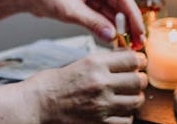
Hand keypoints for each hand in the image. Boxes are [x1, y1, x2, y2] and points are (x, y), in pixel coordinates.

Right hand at [21, 49, 146, 123]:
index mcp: (95, 64)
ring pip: (136, 101)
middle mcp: (101, 83)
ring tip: (126, 96)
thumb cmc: (51, 85)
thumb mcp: (79, 64)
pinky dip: (125, 115)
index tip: (139, 62)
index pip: (132, 59)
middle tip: (135, 80)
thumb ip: (103, 63)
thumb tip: (124, 60)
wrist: (37, 105)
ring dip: (134, 98)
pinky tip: (117, 110)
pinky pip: (126, 120)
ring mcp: (102, 105)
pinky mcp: (100, 123)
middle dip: (139, 79)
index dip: (139, 60)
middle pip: (138, 80)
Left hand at [22, 0, 145, 48]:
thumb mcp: (70, 11)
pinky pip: (104, 15)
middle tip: (138, 42)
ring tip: (130, 44)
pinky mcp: (89, 2)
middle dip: (129, 23)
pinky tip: (116, 39)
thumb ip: (92, 23)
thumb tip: (113, 36)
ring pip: (114, 11)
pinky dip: (109, 27)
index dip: (133, 15)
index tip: (140, 32)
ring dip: (121, 27)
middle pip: (121, 4)